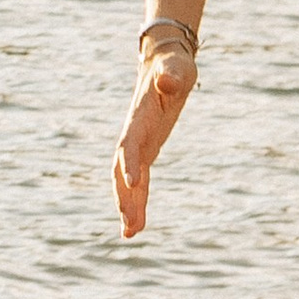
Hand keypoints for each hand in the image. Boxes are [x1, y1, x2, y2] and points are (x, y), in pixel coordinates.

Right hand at [113, 42, 198, 240]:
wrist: (164, 64)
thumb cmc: (174, 66)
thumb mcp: (178, 68)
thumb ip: (172, 75)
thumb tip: (168, 81)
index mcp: (139, 118)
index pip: (128, 145)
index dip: (127, 163)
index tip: (130, 184)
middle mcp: (133, 135)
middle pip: (120, 171)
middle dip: (123, 197)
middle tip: (129, 225)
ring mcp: (138, 145)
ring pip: (127, 182)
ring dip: (128, 206)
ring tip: (130, 234)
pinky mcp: (146, 151)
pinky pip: (138, 181)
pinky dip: (137, 201)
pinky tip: (138, 223)